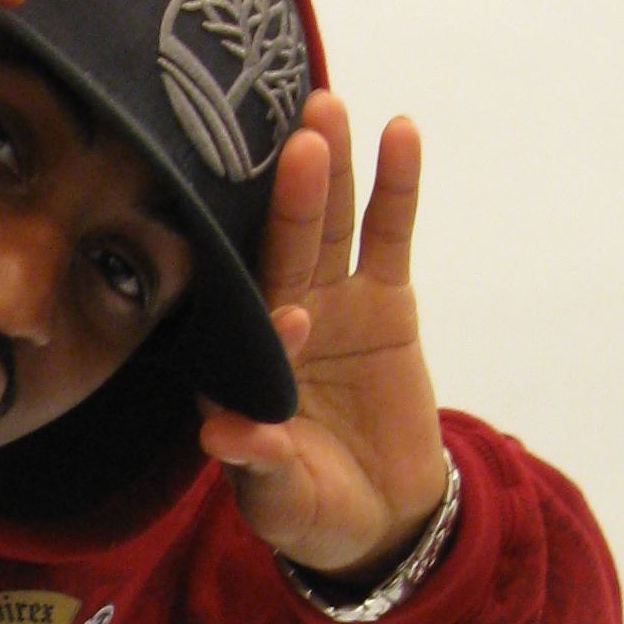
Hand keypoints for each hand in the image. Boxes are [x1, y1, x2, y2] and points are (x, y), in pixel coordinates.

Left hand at [197, 97, 450, 584]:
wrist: (379, 513)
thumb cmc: (312, 511)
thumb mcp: (284, 502)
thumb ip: (259, 467)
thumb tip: (222, 437)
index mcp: (239, 371)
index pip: (245, 328)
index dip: (266, 313)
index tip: (292, 314)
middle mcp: (276, 322)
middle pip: (281, 253)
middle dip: (289, 202)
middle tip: (298, 141)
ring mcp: (330, 301)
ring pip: (328, 227)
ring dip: (331, 172)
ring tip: (329, 111)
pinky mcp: (383, 297)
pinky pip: (389, 233)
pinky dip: (395, 186)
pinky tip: (401, 131)